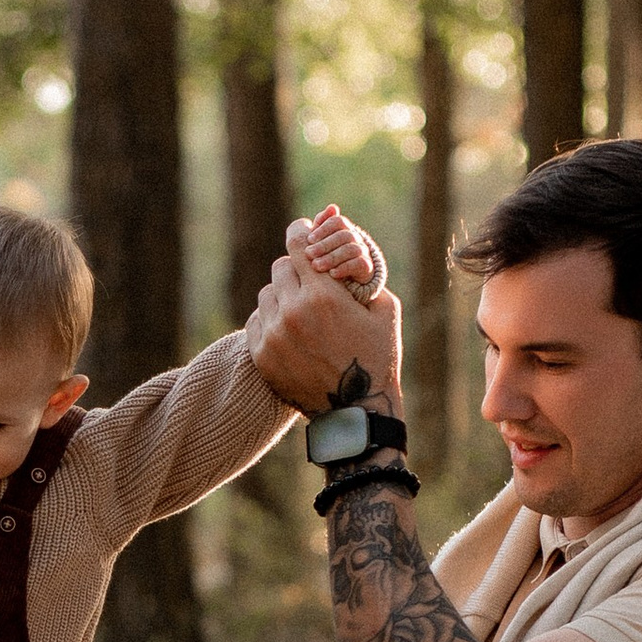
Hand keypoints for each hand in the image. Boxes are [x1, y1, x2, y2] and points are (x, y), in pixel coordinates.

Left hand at [247, 249, 405, 417]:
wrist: (356, 410)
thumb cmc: (378, 356)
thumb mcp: (384, 309)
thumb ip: (362, 274)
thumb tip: (345, 244)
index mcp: (324, 295)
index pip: (297, 244)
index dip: (301, 233)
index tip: (303, 230)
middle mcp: (294, 311)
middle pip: (280, 267)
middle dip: (297, 270)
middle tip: (312, 282)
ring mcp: (274, 335)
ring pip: (267, 293)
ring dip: (282, 295)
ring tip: (302, 310)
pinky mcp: (261, 355)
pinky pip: (256, 320)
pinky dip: (271, 319)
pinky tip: (290, 329)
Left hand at [290, 207, 387, 299]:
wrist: (346, 294)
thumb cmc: (326, 267)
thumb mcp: (319, 248)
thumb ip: (321, 228)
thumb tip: (331, 207)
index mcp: (342, 232)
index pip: (337, 222)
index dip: (323, 228)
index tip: (309, 240)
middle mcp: (355, 240)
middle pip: (343, 234)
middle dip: (324, 244)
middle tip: (309, 254)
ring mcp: (362, 254)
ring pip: (350, 248)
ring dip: (331, 256)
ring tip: (316, 266)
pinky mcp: (367, 271)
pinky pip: (359, 264)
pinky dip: (344, 267)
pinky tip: (332, 274)